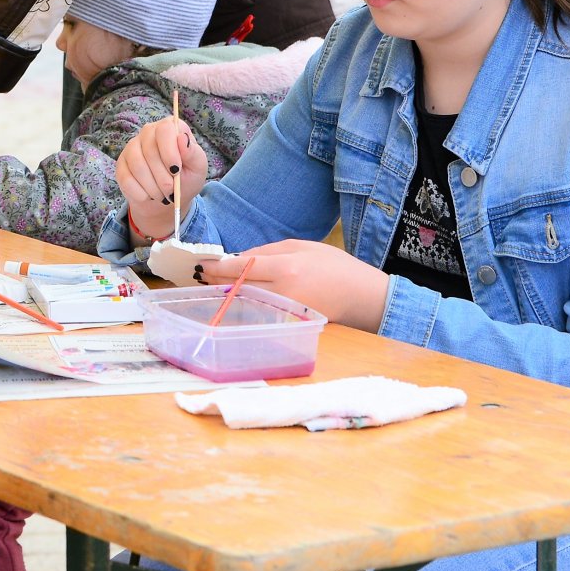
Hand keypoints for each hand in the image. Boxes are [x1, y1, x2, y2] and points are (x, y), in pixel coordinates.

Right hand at [115, 115, 208, 240]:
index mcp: (169, 128)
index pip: (165, 129)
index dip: (169, 151)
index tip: (176, 170)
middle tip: (171, 191)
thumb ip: (193, 153)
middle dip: (162, 176)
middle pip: (149, 150)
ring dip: (152, 186)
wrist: (169, 197)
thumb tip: (182, 138)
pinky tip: (148, 195)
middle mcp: (148, 133)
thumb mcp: (198, 167)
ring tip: (162, 195)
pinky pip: (126, 178)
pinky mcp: (121, 164)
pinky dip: (140, 192)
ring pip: (137, 165)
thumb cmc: (186, 178)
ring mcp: (132, 147)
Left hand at [202, 240, 389, 331]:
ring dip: (230, 293)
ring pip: (249, 300)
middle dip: (219, 281)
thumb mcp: (304, 247)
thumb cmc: (337, 267)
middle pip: (241, 286)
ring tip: (216, 285)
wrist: (366, 297)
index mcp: (287, 268)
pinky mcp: (291, 323)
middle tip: (203, 275)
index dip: (219, 267)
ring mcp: (286, 311)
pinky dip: (248, 304)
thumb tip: (239, 257)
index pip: (243, 267)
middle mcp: (283, 292)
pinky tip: (239, 298)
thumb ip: (269, 251)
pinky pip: (263, 311)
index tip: (204, 265)